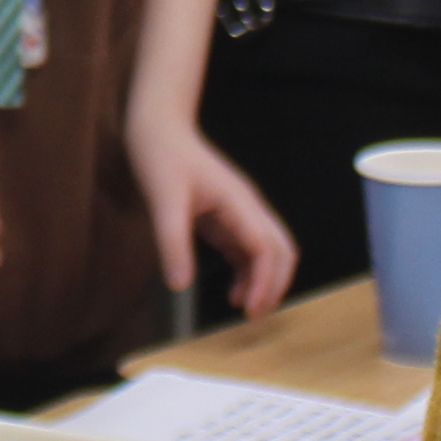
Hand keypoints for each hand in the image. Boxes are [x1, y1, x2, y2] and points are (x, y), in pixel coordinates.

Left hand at [131, 111, 296, 316]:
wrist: (160, 126)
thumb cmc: (162, 155)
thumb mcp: (162, 201)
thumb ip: (172, 242)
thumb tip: (180, 286)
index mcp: (238, 201)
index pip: (266, 247)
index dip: (265, 281)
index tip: (251, 309)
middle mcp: (246, 206)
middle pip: (281, 250)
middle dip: (275, 284)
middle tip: (255, 315)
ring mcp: (239, 211)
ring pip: (268, 252)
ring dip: (263, 280)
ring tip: (245, 310)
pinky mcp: (226, 216)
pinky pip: (247, 249)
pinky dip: (247, 273)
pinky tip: (233, 292)